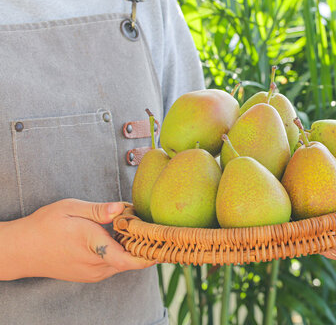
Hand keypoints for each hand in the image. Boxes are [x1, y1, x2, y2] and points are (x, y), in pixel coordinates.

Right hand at [0, 199, 154, 281]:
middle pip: (133, 260)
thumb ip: (98, 209)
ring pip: (125, 262)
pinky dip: (122, 252)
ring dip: (134, 248)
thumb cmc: (45, 226)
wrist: (21, 250)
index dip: (151, 253)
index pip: (130, 258)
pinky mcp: (91, 275)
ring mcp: (94, 273)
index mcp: (93, 245)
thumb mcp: (70, 208)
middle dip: (145, 244)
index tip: (165, 242)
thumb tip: (122, 208)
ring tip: (136, 228)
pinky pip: (115, 264)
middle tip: (154, 226)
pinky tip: (120, 236)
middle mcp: (96, 265)